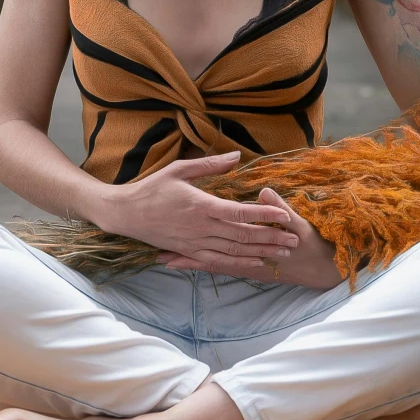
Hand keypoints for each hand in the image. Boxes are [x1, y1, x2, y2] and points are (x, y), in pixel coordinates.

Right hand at [99, 152, 298, 275]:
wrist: (125, 213)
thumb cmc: (152, 188)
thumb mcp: (179, 169)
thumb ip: (210, 165)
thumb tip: (236, 156)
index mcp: (201, 205)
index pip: (240, 213)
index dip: (265, 215)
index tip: (285, 215)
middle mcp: (201, 227)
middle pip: (244, 236)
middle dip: (271, 238)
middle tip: (294, 239)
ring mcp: (195, 243)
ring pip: (235, 251)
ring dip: (261, 252)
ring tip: (283, 252)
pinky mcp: (189, 252)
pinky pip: (219, 261)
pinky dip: (240, 262)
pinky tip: (256, 262)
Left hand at [163, 186, 338, 287]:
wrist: (320, 268)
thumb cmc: (311, 243)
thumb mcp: (299, 222)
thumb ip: (281, 209)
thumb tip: (264, 193)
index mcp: (256, 238)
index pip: (228, 230)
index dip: (203, 222)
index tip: (182, 213)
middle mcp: (243, 254)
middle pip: (212, 248)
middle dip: (187, 243)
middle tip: (161, 235)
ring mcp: (241, 264)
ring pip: (208, 261)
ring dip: (185, 259)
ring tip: (161, 254)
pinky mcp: (242, 269)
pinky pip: (214, 268)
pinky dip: (195, 266)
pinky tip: (177, 262)